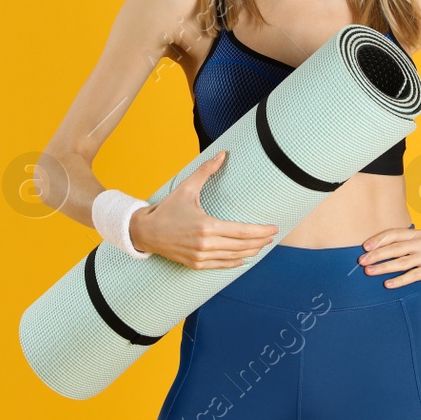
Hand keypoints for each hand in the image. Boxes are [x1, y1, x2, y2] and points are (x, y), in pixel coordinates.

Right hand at [132, 150, 279, 268]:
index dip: (260, 231)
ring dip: (251, 251)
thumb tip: (222, 154)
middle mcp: (205, 244)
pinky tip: (243, 258)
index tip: (274, 228)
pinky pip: (221, 265)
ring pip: (233, 256)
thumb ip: (206, 171)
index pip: (242, 231)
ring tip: (262, 245)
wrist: (146, 232)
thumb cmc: (168, 209)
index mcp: (206, 226)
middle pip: (241, 245)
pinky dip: (234, 262)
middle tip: (272, 236)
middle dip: (260, 241)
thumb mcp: (187, 188)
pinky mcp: (195, 264)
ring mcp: (200, 257)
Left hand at [358, 227, 420, 289]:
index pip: (395, 233)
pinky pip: (415, 274)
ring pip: (403, 261)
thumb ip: (405, 247)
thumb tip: (377, 254)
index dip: (378, 239)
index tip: (364, 247)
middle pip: (396, 247)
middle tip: (361, 262)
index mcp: (419, 233)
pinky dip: (400, 280)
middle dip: (377, 254)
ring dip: (384, 267)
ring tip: (369, 272)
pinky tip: (388, 284)